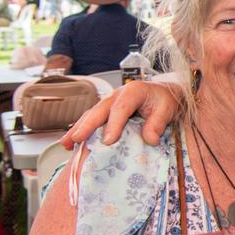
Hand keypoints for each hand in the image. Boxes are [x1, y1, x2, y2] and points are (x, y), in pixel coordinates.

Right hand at [61, 80, 180, 148]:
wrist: (163, 93)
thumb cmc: (164, 100)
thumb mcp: (167, 109)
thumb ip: (158, 123)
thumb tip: (150, 139)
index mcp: (133, 91)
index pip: (121, 108)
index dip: (114, 124)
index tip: (108, 141)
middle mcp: (117, 95)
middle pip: (99, 110)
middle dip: (87, 125)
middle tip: (77, 139)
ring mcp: (109, 102)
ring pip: (91, 114)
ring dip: (78, 128)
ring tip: (66, 143)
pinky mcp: (106, 110)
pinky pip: (91, 119)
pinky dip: (81, 129)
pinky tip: (71, 141)